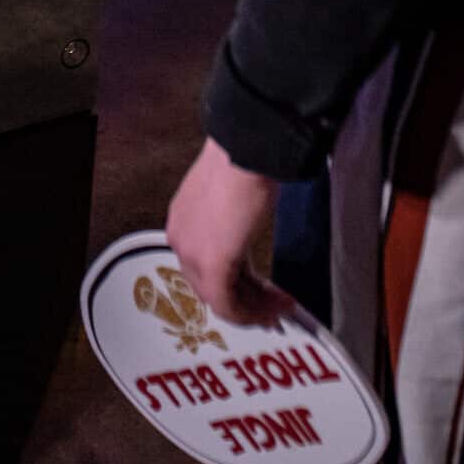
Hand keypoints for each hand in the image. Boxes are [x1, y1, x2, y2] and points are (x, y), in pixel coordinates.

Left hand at [164, 138, 291, 327]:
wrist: (245, 152)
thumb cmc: (241, 162)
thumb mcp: (231, 199)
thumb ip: (232, 225)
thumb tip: (248, 241)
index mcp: (183, 220)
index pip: (203, 266)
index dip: (235, 283)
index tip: (258, 291)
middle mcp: (181, 238)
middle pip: (211, 286)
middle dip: (247, 300)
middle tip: (273, 305)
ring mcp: (192, 254)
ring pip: (220, 300)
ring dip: (255, 308)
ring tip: (282, 305)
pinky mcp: (211, 265)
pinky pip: (229, 306)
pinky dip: (254, 312)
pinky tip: (278, 304)